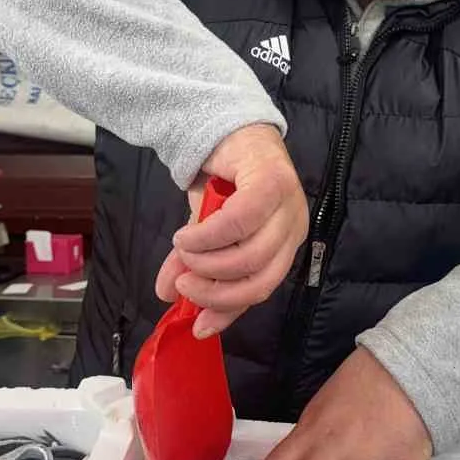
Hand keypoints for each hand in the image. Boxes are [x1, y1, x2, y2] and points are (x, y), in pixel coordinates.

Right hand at [156, 123, 307, 338]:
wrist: (230, 132)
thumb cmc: (224, 184)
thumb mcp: (206, 233)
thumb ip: (194, 265)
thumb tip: (166, 296)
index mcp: (283, 247)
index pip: (261, 288)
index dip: (229, 310)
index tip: (198, 327)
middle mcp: (293, 229)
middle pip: (259, 278)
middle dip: (215, 288)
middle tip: (183, 282)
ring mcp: (288, 206)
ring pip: (250, 254)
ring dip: (207, 261)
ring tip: (181, 250)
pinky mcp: (273, 183)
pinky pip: (240, 221)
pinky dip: (208, 235)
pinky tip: (185, 236)